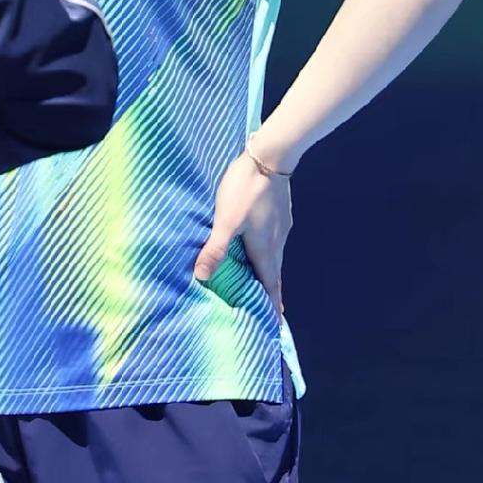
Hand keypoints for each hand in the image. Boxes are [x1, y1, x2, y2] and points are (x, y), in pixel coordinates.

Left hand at [193, 151, 292, 316]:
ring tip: (261, 282)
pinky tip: (259, 246)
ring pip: (274, 257)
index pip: (270, 285)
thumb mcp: (226, 221)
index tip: (276, 325)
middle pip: (273, 274)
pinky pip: (274, 241)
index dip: (272, 305)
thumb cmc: (246, 190)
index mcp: (264, 249)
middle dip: (270, 292)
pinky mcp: (280, 213)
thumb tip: (202, 277)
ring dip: (268, 272)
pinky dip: (267, 253)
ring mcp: (281, 227)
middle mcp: (277, 242)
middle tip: (266, 309)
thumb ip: (215, 249)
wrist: (270, 158)